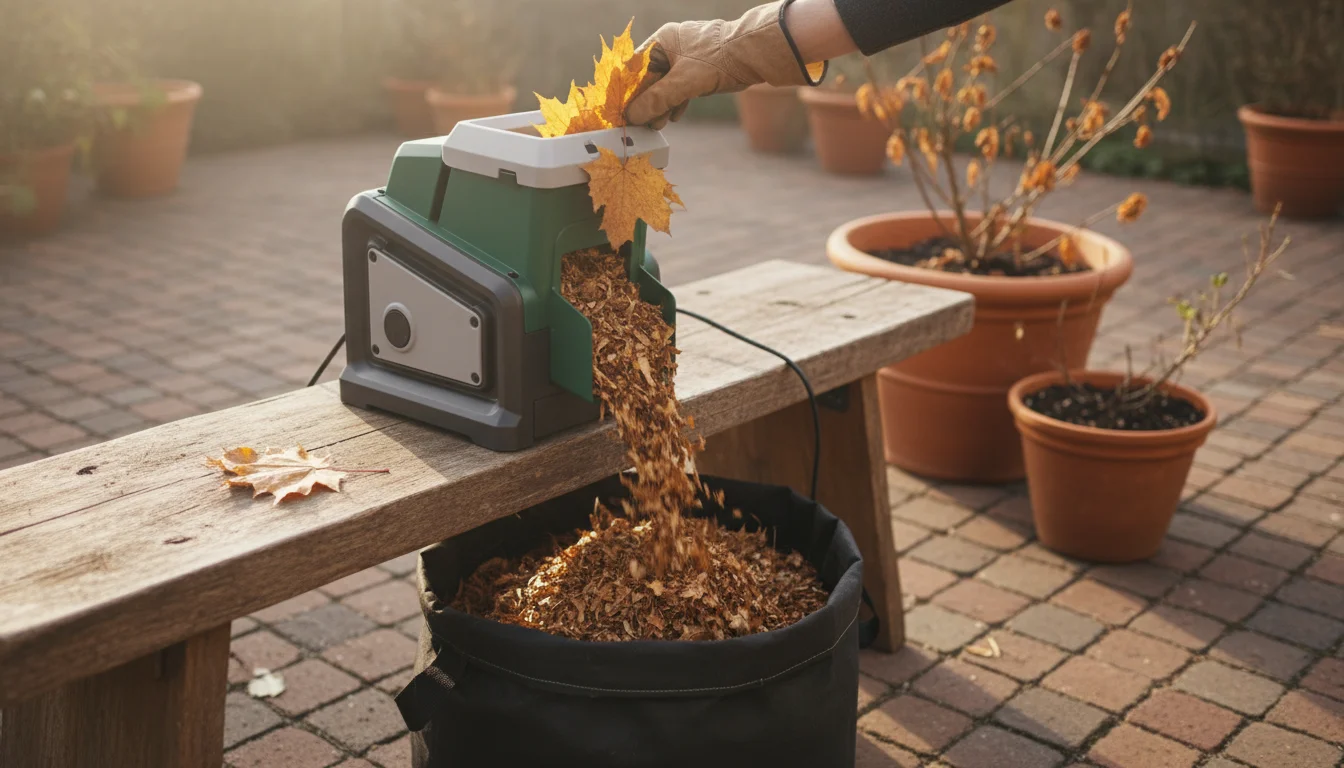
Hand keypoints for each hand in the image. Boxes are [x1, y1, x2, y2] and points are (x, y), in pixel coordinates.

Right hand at [626, 1, 826, 129]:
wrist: (755, 54)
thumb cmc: (718, 59)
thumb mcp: (683, 82)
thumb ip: (657, 100)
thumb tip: (633, 116)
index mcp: (662, 41)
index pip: (635, 68)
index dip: (627, 92)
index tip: (622, 113)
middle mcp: (672, 46)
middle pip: (650, 78)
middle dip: (646, 103)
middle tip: (640, 125)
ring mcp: (687, 57)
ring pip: (667, 85)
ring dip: (661, 106)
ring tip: (657, 125)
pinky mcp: (700, 69)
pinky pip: (681, 87)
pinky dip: (676, 102)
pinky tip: (674, 117)